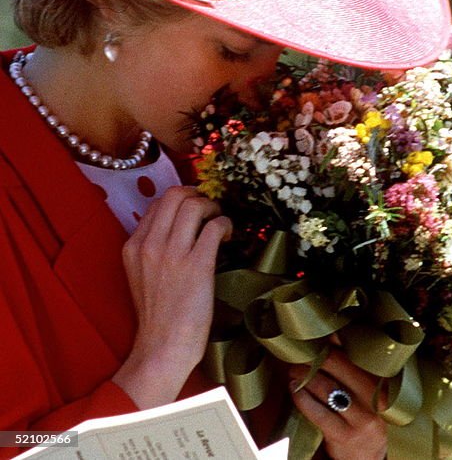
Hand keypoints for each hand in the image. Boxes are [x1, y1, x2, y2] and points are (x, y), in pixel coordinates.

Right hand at [113, 186, 231, 407]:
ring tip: (219, 222)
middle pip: (175, 195)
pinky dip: (226, 223)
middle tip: (209, 210)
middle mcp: (150, 245)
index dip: (181, 200)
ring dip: (214, 207)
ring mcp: (173, 254)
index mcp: (133, 246)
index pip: (158, 203)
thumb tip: (179, 225)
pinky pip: (215, 226)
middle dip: (198, 195)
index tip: (195, 210)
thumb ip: (154, 248)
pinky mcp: (197, 264)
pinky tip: (228, 236)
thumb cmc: (159, 314)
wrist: (163, 347)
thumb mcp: (142, 274)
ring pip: (195, 204)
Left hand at [289, 348, 386, 459]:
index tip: (320, 338)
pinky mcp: (344, 434)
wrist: (368, 458)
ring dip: (305, 376)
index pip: (358, 355)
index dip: (335, 343)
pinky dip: (302, 398)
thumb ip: (353, 368)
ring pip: (327, 388)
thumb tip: (333, 336)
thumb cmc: (363, 418)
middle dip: (317, 358)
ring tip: (294, 371)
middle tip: (300, 354)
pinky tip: (295, 391)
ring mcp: (361, 417)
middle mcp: (375, 398)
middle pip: (342, 366)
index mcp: (382, 383)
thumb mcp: (367, 393)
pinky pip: (318, 411)